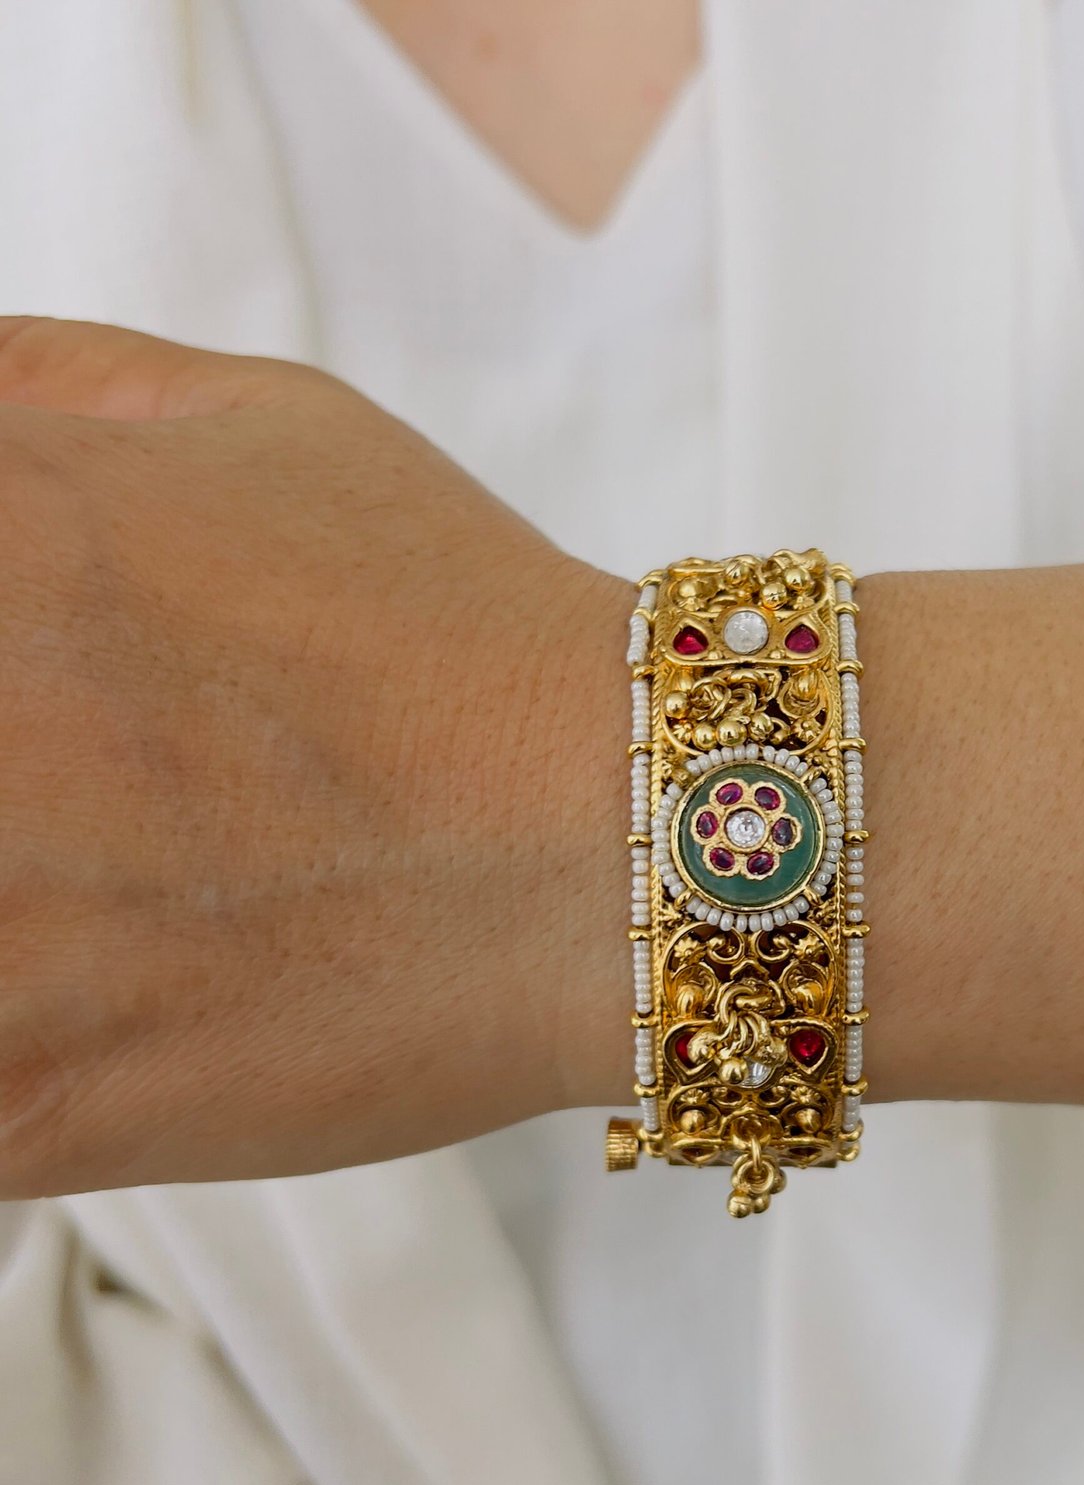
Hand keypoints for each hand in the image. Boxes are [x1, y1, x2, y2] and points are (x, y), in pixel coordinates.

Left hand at [0, 318, 628, 1195]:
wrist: (618, 843)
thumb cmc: (463, 631)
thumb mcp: (263, 423)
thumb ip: (33, 382)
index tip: (18, 685)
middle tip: (63, 798)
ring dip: (3, 905)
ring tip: (84, 882)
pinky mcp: (20, 1099)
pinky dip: (8, 1057)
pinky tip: (74, 1000)